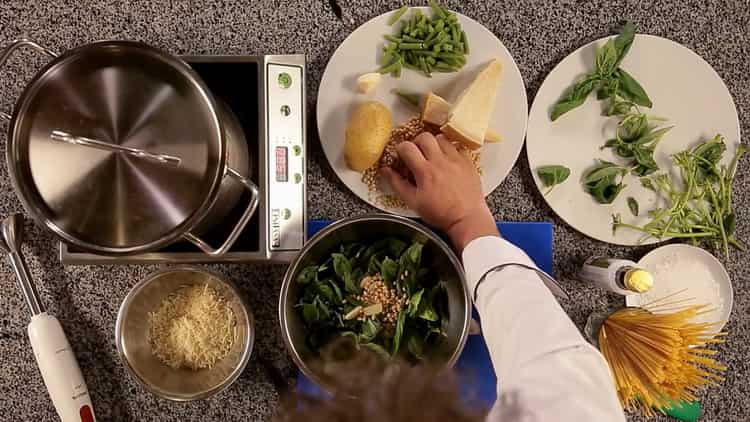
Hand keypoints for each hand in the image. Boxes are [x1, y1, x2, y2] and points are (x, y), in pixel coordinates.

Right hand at [382, 132, 497, 250]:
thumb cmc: (439, 213)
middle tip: (417, 153)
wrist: (466, 219)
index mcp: (425, 171)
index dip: (401, 149)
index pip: (407, 147)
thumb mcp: (413, 202)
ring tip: (433, 156)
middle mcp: (440, 161)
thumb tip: (385, 170)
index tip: (402, 156)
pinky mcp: (468, 162)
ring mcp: (456, 160)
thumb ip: (397, 184)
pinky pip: (458, 146)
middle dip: (417, 142)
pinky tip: (448, 159)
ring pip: (442, 138)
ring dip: (434, 144)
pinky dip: (451, 149)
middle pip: (425, 136)